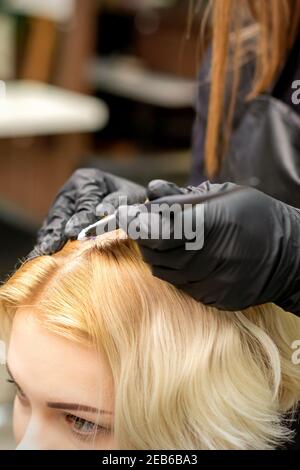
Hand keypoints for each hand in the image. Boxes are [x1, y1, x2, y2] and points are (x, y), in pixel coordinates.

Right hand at [28, 168, 145, 257]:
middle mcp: (71, 190)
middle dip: (56, 230)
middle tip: (50, 247)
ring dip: (49, 237)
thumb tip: (101, 211)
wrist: (126, 201)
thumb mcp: (129, 196)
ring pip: (54, 221)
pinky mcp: (60, 217)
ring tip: (43, 252)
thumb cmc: (130, 199)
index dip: (79, 219)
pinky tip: (44, 252)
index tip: (73, 234)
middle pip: (62, 211)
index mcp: (88, 180)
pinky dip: (49, 239)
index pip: (84, 202)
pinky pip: (52, 228)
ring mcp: (63, 204)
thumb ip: (116, 203)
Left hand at [116, 179, 299, 314]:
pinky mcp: (214, 298)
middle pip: (156, 252)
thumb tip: (151, 191)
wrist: (289, 256)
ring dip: (157, 253)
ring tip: (170, 239)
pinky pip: (179, 285)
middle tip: (147, 224)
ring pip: (163, 270)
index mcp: (214, 225)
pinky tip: (187, 257)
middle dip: (144, 237)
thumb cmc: (257, 217)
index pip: (161, 229)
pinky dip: (174, 270)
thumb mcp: (226, 195)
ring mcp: (212, 282)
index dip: (138, 223)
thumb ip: (185, 198)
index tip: (125, 214)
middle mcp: (210, 257)